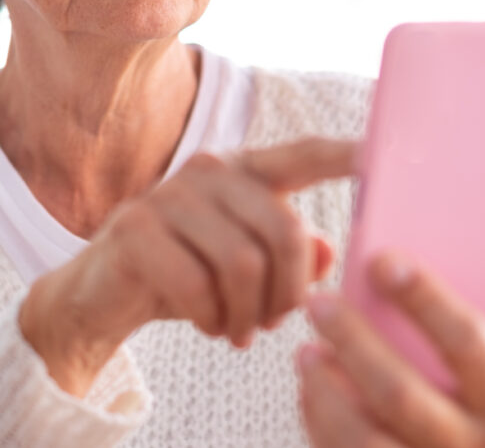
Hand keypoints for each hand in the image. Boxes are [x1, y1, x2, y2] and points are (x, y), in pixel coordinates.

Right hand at [20, 137, 358, 395]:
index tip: (382, 155)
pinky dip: (212, 319)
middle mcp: (208, 171)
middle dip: (291, 291)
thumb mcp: (246, 267)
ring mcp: (168, 195)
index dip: (343, 154)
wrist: (102, 296)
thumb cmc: (188, 276)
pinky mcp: (135, 229)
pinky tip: (210, 326)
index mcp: (243, 173)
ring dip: (250, 314)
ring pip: (243, 263)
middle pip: (283, 230)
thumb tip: (331, 252)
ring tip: (242, 331)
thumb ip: (292, 254)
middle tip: (278, 322)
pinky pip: (198, 285)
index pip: (301, 155)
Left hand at [298, 230, 484, 447]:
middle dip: (354, 343)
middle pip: (401, 394)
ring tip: (305, 351)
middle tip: (319, 301)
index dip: (425, 299)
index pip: (466, 342)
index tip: (383, 259)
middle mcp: (471, 444)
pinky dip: (321, 424)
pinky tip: (311, 390)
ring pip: (364, 440)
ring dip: (326, 391)